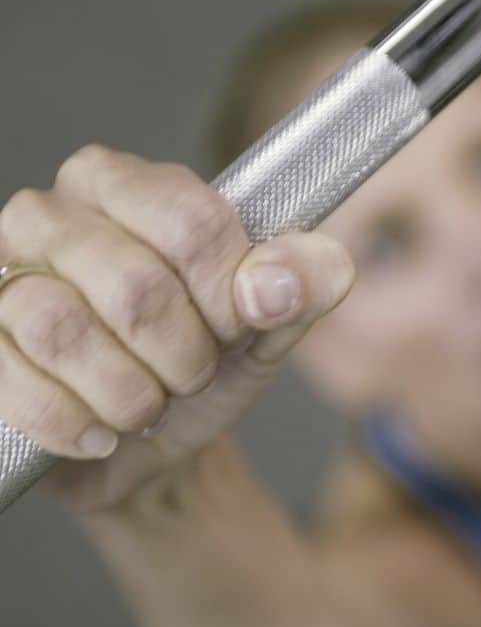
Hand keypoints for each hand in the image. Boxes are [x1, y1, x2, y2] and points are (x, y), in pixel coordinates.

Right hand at [0, 145, 353, 511]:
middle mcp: (53, 214)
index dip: (229, 296)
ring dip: (131, 393)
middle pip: (133, 285)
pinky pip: (16, 384)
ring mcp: (1, 275)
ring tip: (148, 404)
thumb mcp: (276, 319)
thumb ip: (304, 281)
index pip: (194, 224)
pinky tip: (102, 431)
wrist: (159, 440)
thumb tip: (270, 286)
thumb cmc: (212, 359)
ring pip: (61, 329)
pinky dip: (77, 424)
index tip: (235, 325)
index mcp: (131, 185)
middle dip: (184, 355)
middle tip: (192, 373)